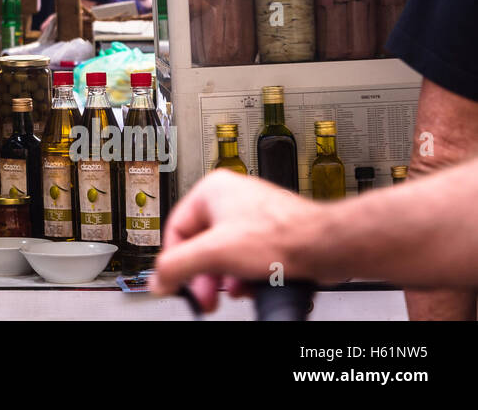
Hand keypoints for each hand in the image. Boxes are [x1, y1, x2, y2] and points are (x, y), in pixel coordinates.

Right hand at [151, 169, 319, 312]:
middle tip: (207, 294)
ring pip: (225, 252)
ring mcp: (253, 214)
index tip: (178, 284)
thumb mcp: (214, 253)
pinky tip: (253, 284)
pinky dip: (246, 273)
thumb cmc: (282, 236)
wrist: (326, 246)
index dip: (176, 262)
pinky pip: (246, 255)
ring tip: (235, 289)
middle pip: (202, 243)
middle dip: (205, 274)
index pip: (175, 229)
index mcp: (211, 190)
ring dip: (226, 276)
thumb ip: (177, 266)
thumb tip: (159, 279)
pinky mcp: (272, 231)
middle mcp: (231, 196)